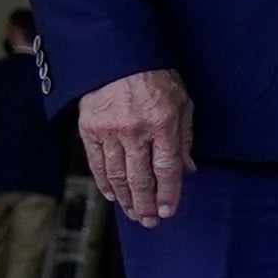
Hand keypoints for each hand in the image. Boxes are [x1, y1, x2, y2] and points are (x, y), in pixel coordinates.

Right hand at [77, 70, 193, 227]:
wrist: (117, 55)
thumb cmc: (156, 76)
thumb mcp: (182, 101)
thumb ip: (184, 137)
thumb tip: (188, 169)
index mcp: (162, 122)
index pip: (166, 168)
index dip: (168, 193)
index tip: (168, 211)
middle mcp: (135, 130)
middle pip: (140, 178)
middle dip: (146, 204)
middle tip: (150, 222)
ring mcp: (109, 131)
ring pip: (117, 175)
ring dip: (126, 199)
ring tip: (134, 214)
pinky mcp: (89, 130)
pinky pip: (98, 164)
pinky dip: (105, 183)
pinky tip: (113, 196)